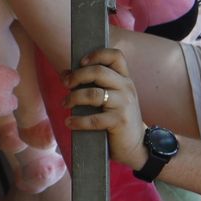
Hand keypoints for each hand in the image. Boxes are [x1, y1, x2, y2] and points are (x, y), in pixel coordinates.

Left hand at [63, 48, 148, 170]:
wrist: (136, 145)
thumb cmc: (117, 119)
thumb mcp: (110, 98)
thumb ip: (92, 84)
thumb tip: (64, 74)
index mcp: (124, 79)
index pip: (115, 56)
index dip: (97, 54)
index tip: (81, 62)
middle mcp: (126, 87)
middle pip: (98, 72)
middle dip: (77, 76)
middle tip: (65, 84)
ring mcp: (124, 104)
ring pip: (93, 94)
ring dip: (73, 98)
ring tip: (65, 104)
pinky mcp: (119, 121)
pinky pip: (93, 119)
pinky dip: (78, 121)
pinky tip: (69, 123)